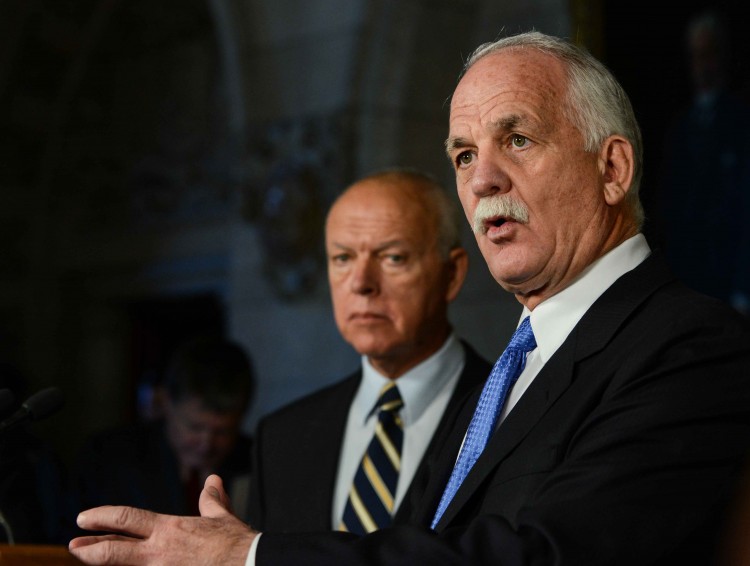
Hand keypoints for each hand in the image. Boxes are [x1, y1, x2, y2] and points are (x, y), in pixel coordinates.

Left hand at [69, 474, 257, 564]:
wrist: (248, 564)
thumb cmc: (236, 543)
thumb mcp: (222, 517)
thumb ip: (212, 500)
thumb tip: (213, 482)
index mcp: (170, 528)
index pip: (128, 518)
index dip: (103, 517)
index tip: (85, 518)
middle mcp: (160, 550)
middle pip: (114, 550)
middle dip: (90, 548)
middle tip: (73, 545)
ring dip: (103, 562)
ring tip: (85, 558)